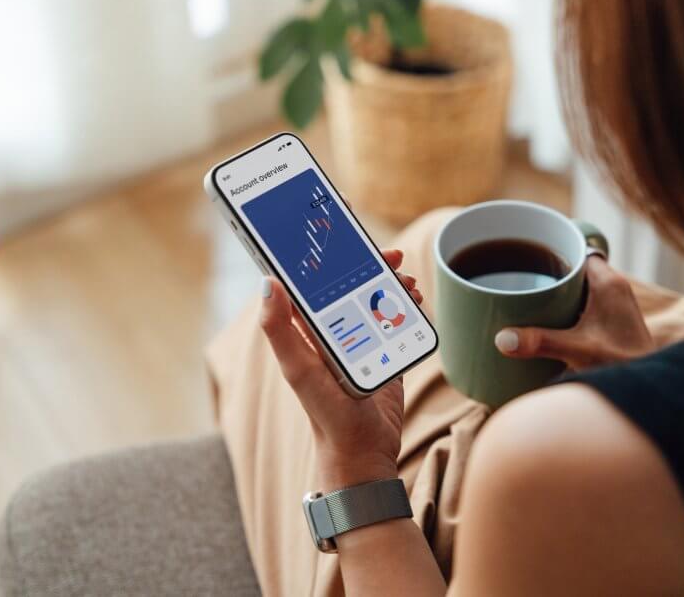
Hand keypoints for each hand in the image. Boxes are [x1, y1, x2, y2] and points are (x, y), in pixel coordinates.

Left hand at [259, 249, 422, 490]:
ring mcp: (359, 340)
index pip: (309, 281)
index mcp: (306, 330)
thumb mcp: (300, 371)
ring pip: (375, 298)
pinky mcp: (384, 353)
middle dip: (367, 264)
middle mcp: (331, 331)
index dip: (319, 254)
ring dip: (390, 283)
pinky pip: (395, 319)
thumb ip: (282, 330)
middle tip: (387, 253)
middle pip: (348, 284)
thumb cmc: (326, 416)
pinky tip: (415, 300)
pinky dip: (405, 305)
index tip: (337, 229)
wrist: (364, 455)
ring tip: (405, 278)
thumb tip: (268, 283)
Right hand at [494, 256, 653, 369]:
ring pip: (581, 286)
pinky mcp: (614, 322)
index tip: (529, 258)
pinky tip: (550, 321)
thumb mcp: (578, 350)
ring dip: (559, 292)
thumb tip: (502, 338)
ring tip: (529, 299)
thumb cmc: (623, 363)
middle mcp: (615, 288)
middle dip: (551, 274)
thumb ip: (540, 342)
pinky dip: (568, 307)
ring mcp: (616, 305)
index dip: (555, 252)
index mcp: (609, 283)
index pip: (578, 251)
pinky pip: (585, 303)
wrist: (649, 390)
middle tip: (523, 281)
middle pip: (577, 268)